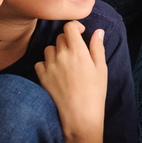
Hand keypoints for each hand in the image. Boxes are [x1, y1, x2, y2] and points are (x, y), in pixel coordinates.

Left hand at [35, 22, 107, 138]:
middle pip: (60, 37)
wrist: (80, 116)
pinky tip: (56, 73)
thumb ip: (97, 47)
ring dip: (56, 52)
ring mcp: (50, 65)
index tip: (80, 32)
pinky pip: (40, 63)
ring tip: (66, 64)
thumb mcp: (101, 69)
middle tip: (76, 53)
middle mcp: (61, 55)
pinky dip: (46, 65)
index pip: (69, 26)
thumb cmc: (95, 93)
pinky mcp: (42, 77)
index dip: (74, 26)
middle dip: (68, 40)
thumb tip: (98, 31)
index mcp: (78, 50)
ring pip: (49, 49)